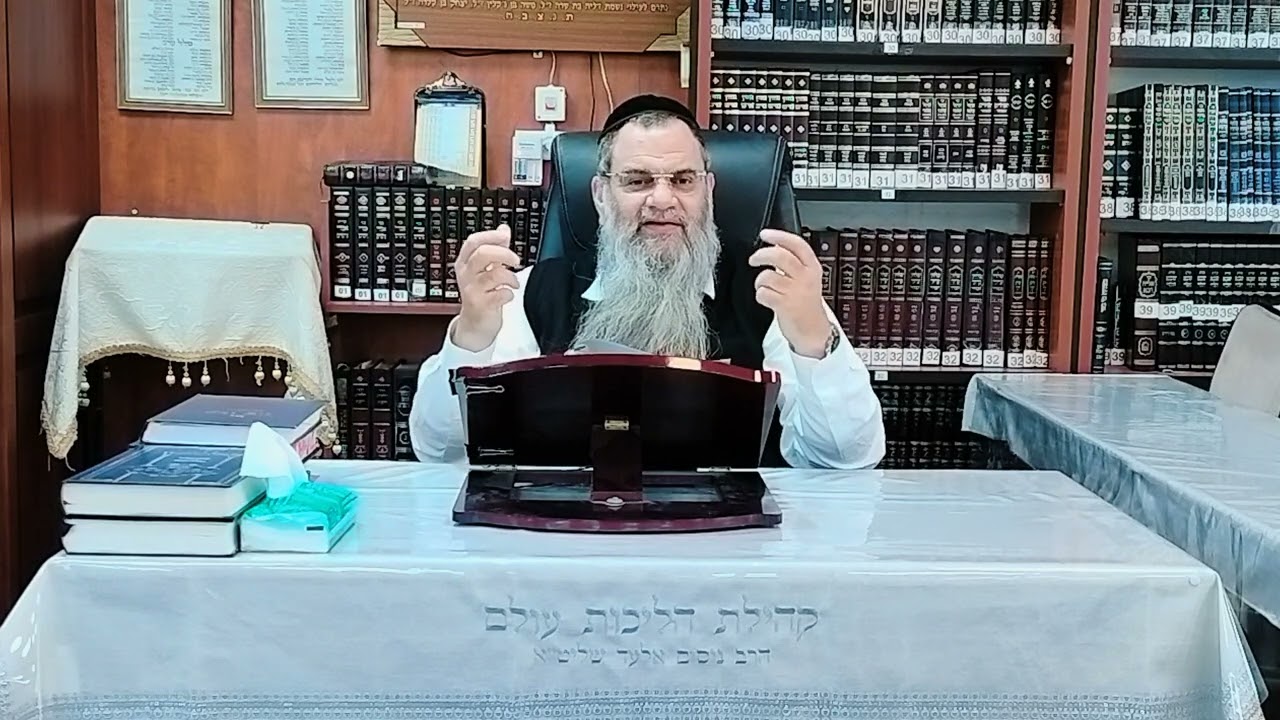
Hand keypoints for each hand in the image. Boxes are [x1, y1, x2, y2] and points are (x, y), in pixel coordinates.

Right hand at [452, 224, 521, 351]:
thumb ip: (494, 249)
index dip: (491, 236)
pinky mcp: (481, 305)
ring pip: (493, 274)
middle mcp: (466, 275)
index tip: (505, 236)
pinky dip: (509, 293)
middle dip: (503, 253)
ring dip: (510, 277)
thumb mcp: (485, 268)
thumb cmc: (480, 294)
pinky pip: (499, 294)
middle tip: (515, 260)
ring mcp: (472, 290)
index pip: (473, 241)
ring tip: (513, 282)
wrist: (474, 324)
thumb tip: (503, 228)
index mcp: (465, 262)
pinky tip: (508, 295)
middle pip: (482, 254)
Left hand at [748, 229, 832, 357]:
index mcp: (812, 267)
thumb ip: (794, 262)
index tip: (765, 234)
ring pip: (768, 276)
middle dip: (761, 255)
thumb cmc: (806, 303)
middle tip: (754, 259)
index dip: (779, 236)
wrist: (813, 331)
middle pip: (780, 256)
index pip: (797, 245)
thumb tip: (775, 246)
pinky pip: (763, 293)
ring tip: (763, 286)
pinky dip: (760, 295)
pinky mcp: (785, 306)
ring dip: (759, 281)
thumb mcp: (807, 278)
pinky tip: (766, 298)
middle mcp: (805, 278)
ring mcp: (796, 292)